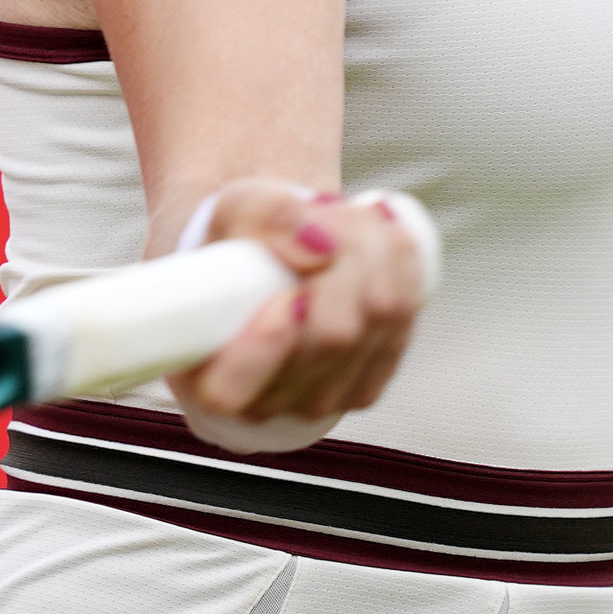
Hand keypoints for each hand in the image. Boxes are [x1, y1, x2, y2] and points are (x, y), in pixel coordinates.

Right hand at [162, 181, 427, 430]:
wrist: (275, 256)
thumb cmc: (243, 240)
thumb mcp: (235, 210)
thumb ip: (265, 219)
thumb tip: (320, 247)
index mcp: (207, 377)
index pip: (231, 391)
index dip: (265, 344)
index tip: (285, 295)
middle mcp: (265, 403)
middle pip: (333, 337)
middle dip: (343, 256)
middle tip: (324, 211)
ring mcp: (322, 400)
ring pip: (381, 317)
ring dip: (373, 248)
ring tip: (344, 216)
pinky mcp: (368, 382)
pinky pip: (405, 314)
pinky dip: (399, 263)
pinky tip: (377, 238)